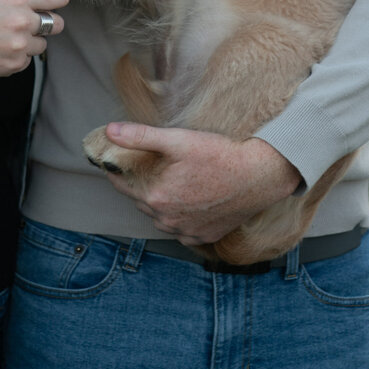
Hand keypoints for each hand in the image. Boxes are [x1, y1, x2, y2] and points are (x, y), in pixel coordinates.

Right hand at [0, 0, 68, 88]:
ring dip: (32, 41)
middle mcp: (23, 22)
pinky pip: (28, 59)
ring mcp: (20, 46)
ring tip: (10, 37)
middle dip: (49, 22)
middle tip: (34, 22)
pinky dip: (19, 55)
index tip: (57, 1)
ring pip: (43, 44)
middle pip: (58, 24)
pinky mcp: (15, 64)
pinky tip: (2, 49)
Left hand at [102, 124, 301, 245]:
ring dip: (159, 200)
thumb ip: (140, 136)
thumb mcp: (178, 139)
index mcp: (156, 197)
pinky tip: (188, 199)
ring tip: (170, 179)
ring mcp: (186, 231)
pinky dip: (180, 215)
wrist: (259, 175)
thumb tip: (110, 131)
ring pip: (160, 215)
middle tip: (149, 163)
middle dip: (141, 182)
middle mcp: (167, 220)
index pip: (121, 183)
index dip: (118, 167)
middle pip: (141, 198)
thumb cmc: (220, 155)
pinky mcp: (204, 236)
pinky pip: (182, 228)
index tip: (118, 156)